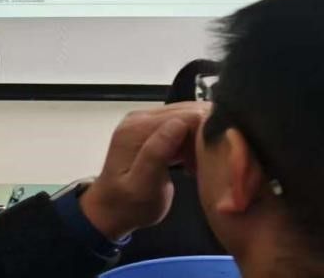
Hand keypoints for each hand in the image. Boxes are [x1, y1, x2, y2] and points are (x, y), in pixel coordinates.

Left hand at [79, 102, 209, 240]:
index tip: (214, 156)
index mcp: (137, 129)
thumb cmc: (129, 205)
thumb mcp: (143, 186)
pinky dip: (190, 141)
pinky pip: (179, 126)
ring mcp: (144, 121)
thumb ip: (157, 154)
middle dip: (204, 133)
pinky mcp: (150, 129)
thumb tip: (180, 124)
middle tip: (212, 161)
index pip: (184, 115)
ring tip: (202, 163)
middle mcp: (140, 117)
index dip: (205, 131)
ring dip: (199, 138)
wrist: (109, 211)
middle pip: (186, 112)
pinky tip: (193, 161)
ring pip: (185, 117)